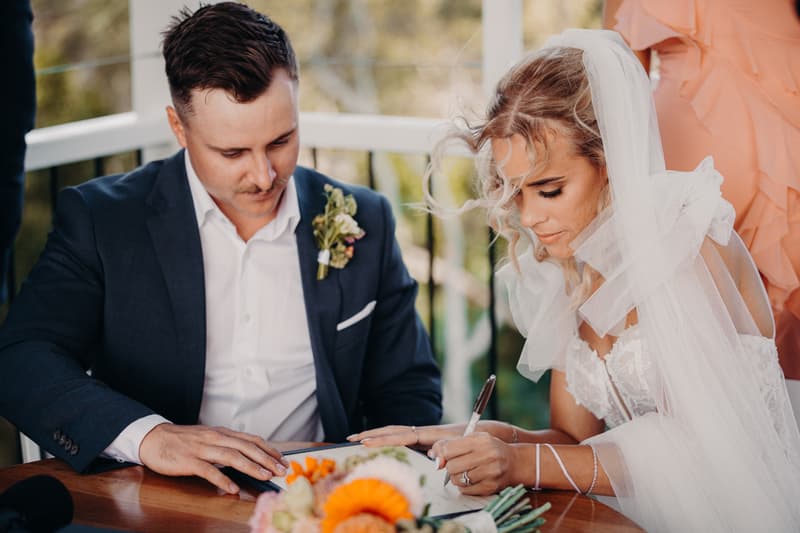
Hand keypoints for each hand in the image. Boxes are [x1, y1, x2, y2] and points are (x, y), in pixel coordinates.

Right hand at [139, 423, 289, 493]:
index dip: (269, 450)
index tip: (283, 460)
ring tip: (264, 476)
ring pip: (231, 456)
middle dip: (266, 459)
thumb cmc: (183, 440)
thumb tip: (249, 455)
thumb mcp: (210, 438)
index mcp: (222, 433)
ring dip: (250, 466)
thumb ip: (227, 444)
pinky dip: (222, 479)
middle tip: (281, 470)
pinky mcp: (188, 460)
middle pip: (246, 447)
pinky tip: (232, 487)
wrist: (154, 438)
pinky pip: (208, 470)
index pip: (252, 440)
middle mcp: (215, 438)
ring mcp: (202, 449)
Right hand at [347, 424, 465, 448]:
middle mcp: (421, 433)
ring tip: (358, 440)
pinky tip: (378, 446)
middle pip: (391, 431)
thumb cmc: (472, 440)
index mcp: (427, 434)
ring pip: (394, 434)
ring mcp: (421, 436)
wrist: (482, 433)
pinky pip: (401, 440)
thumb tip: (431, 456)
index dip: (382, 439)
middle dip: (371, 434)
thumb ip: (446, 449)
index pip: (399, 436)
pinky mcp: (423, 441)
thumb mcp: (460, 445)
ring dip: (376, 436)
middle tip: (351, 439)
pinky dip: (387, 441)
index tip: (365, 442)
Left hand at [430, 432, 521, 495]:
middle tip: (458, 464)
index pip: (449, 449)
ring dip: (457, 477)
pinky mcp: (490, 487)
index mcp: (480, 440)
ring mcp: (490, 473)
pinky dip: (464, 486)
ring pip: (457, 479)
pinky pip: (466, 490)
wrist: (515, 462)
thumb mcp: (474, 439)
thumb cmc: (490, 449)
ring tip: (466, 471)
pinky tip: (472, 479)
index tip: (443, 455)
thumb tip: (433, 456)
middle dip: (450, 466)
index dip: (442, 453)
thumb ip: (452, 444)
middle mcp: (487, 456)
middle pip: (451, 466)